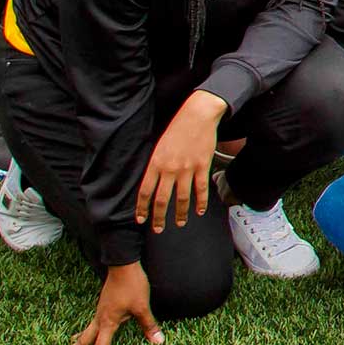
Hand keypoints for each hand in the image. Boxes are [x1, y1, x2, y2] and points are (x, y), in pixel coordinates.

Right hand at [53, 263, 161, 344]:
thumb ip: (148, 326)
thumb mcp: (142, 307)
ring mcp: (100, 311)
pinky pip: (92, 322)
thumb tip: (158, 342)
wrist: (123, 264)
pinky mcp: (103, 305)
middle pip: (82, 340)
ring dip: (77, 341)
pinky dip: (87, 330)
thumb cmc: (132, 285)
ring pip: (86, 331)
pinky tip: (88, 330)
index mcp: (107, 322)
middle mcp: (100, 319)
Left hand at [136, 91, 224, 232]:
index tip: (140, 219)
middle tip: (158, 229)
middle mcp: (170, 169)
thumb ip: (156, 165)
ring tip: (179, 223)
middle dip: (159, 218)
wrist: (198, 115)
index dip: (142, 208)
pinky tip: (199, 211)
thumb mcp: (159, 146)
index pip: (145, 192)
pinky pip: (201, 189)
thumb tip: (153, 182)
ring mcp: (187, 169)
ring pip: (182, 198)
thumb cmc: (177, 128)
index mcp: (156, 163)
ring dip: (180, 214)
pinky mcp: (202, 167)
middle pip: (162, 200)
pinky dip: (200, 202)